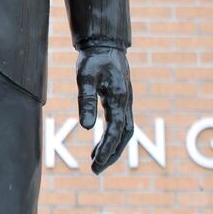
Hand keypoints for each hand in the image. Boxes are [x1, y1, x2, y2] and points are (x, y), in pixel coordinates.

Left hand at [77, 47, 133, 174]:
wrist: (105, 44)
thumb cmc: (94, 59)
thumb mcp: (85, 78)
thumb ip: (86, 102)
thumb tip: (87, 128)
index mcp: (119, 99)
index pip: (115, 131)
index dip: (107, 150)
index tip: (95, 165)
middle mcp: (126, 103)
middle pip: (124, 136)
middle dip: (112, 155)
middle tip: (95, 169)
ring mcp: (126, 103)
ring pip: (124, 132)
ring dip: (112, 148)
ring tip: (95, 162)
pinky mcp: (121, 101)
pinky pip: (120, 125)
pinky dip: (111, 138)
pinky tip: (98, 145)